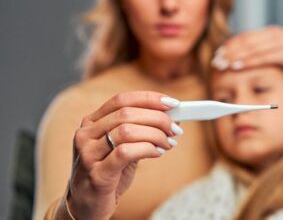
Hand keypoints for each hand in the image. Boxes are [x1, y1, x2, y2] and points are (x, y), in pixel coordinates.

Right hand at [67, 91, 181, 219]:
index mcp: (91, 122)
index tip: (172, 103)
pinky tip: (158, 153)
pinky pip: (125, 152)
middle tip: (175, 128)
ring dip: (155, 134)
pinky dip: (147, 148)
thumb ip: (140, 130)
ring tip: (168, 143)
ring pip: (127, 130)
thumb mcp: (122, 146)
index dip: (149, 98)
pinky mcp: (96, 174)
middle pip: (127, 113)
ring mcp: (88, 153)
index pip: (122, 99)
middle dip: (157, 118)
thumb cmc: (109, 173)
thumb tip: (171, 118)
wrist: (86, 205)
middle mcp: (86, 134)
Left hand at [211, 26, 282, 74]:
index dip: (231, 45)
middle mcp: (276, 34)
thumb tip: (240, 59)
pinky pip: (266, 57)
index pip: (246, 37)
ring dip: (237, 56)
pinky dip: (250, 61)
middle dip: (230, 51)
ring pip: (254, 48)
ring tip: (223, 64)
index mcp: (271, 34)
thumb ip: (262, 54)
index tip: (217, 54)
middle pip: (247, 41)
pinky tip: (237, 66)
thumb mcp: (276, 56)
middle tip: (215, 61)